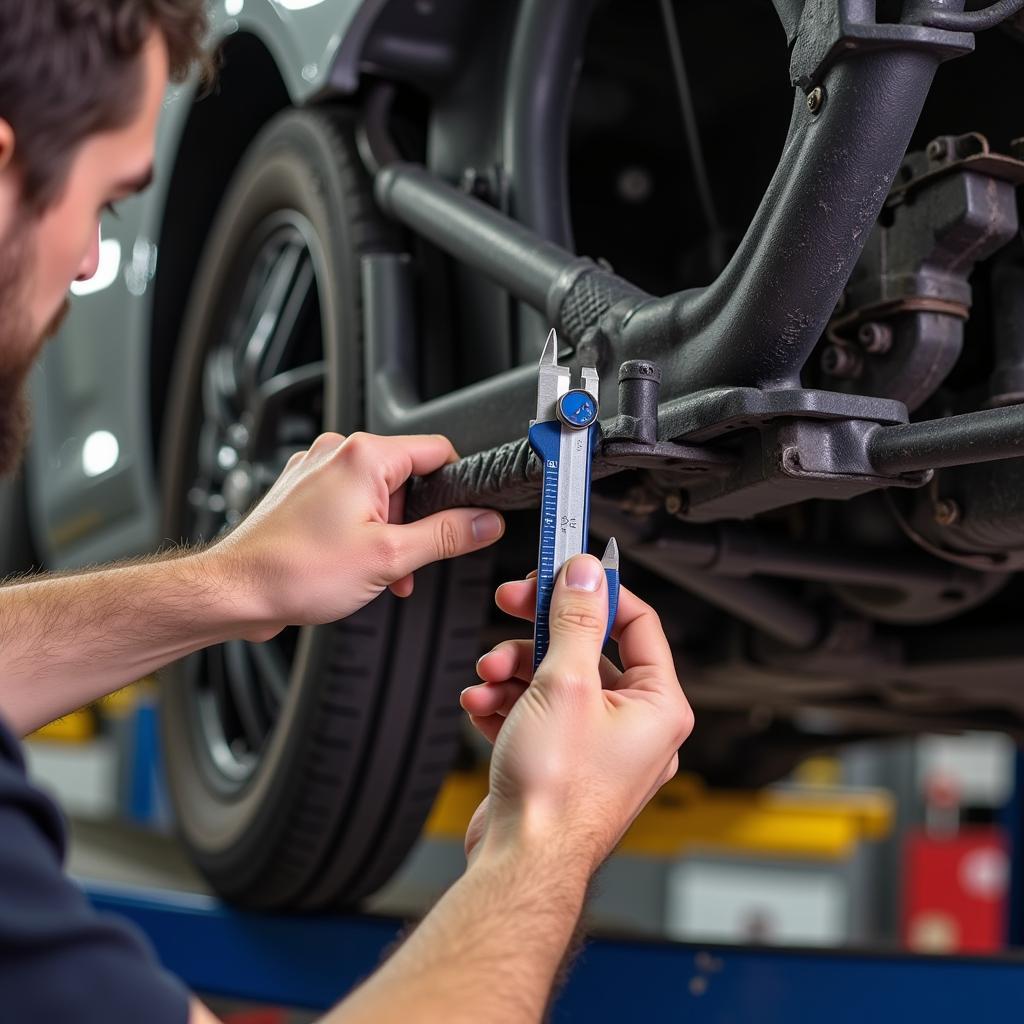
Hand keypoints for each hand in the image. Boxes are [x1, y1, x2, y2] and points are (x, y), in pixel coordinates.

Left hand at [209, 432, 504, 637]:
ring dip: (390, 532)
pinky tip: (355, 566)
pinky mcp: (301, 492)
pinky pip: (349, 503)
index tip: (465, 517)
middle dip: (417, 521)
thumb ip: (446, 535)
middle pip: (408, 476)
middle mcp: (336, 452)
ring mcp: (315, 471)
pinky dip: (362, 532)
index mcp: (363, 455)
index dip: (458, 486)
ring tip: (378, 572)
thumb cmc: (295, 572)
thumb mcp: (390, 558)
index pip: (438, 451)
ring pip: (378, 493)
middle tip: (409, 560)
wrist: (235, 592)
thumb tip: (486, 522)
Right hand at [459, 554, 692, 873]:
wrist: (518, 863)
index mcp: (656, 707)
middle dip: (538, 631)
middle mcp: (633, 727)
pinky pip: (536, 713)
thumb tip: (585, 574)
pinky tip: (479, 704)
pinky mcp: (561, 763)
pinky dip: (506, 703)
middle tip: (510, 601)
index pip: (637, 622)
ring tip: (486, 675)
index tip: (563, 566)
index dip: (596, 590)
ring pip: (554, 680)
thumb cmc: (556, 794)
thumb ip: (576, 619)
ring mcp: (596, 747)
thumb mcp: (566, 682)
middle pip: (587, 649)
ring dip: (512, 669)